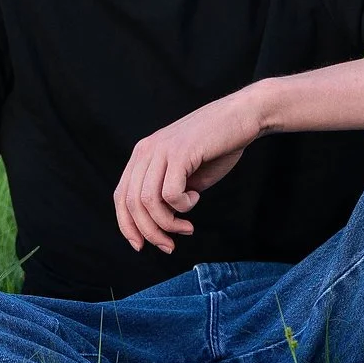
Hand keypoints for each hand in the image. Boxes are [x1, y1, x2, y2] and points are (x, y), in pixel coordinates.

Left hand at [114, 88, 265, 253]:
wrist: (242, 116)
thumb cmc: (217, 147)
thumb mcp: (185, 174)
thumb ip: (167, 194)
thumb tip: (158, 224)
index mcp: (143, 155)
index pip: (121, 196)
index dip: (127, 226)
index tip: (142, 246)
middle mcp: (146, 151)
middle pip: (131, 203)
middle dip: (150, 232)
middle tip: (170, 245)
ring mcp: (161, 150)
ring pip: (148, 201)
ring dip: (167, 223)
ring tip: (186, 227)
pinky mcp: (180, 152)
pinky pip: (170, 193)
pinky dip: (183, 205)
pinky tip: (196, 196)